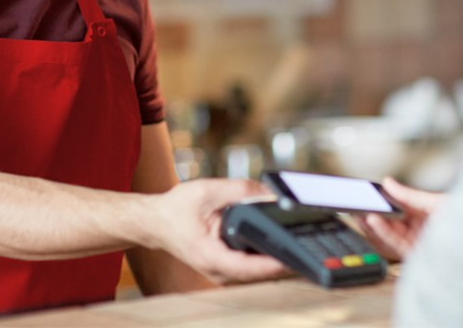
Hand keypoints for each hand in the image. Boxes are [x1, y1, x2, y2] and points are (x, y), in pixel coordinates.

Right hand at [147, 178, 287, 284]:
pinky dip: (266, 253)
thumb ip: (241, 190)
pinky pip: (252, 265)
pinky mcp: (227, 267)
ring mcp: (223, 272)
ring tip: (296, 237)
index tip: (297, 254)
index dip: (276, 262)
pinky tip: (278, 240)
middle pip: (260, 272)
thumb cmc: (176, 209)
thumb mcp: (208, 190)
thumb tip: (271, 195)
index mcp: (211, 256)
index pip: (251, 267)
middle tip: (306, 239)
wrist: (156, 222)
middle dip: (284, 256)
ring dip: (277, 256)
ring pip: (258, 270)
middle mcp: (218, 271)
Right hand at [358, 177, 444, 259]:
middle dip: (372, 213)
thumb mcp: (436, 202)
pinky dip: (382, 233)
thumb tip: (388, 183)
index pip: (398, 206)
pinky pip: (394, 244)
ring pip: (388, 234)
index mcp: (425, 213)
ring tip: (362, 212)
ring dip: (373, 224)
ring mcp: (418, 243)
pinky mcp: (417, 255)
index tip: (367, 193)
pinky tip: (373, 221)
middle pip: (390, 222)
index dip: (382, 200)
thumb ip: (410, 195)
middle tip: (357, 203)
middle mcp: (420, 229)